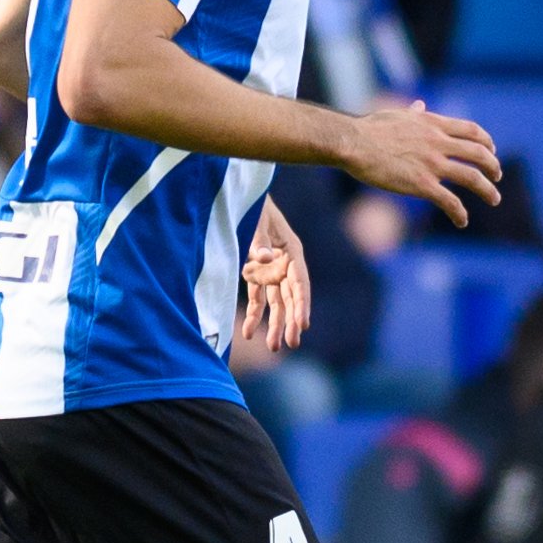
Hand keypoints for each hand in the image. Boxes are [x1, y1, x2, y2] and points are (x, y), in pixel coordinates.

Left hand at [239, 199, 311, 352]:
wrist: (240, 194)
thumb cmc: (253, 205)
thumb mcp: (257, 219)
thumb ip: (259, 240)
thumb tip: (264, 259)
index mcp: (291, 250)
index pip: (299, 282)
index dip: (301, 304)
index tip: (303, 324)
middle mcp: (285, 263)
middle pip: (291, 296)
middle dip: (291, 320)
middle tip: (291, 343)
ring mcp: (272, 269)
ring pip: (276, 302)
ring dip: (275, 324)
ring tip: (274, 347)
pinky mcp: (257, 273)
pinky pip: (257, 297)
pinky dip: (254, 314)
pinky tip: (248, 333)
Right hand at [333, 101, 501, 226]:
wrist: (354, 143)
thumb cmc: (370, 129)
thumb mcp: (397, 114)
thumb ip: (415, 112)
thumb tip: (420, 105)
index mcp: (433, 124)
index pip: (471, 130)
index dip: (486, 141)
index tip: (491, 150)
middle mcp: (438, 143)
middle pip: (478, 153)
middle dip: (493, 165)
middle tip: (496, 176)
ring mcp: (432, 164)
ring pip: (472, 177)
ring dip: (488, 190)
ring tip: (494, 198)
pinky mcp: (422, 185)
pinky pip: (449, 201)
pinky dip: (460, 212)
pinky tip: (462, 221)